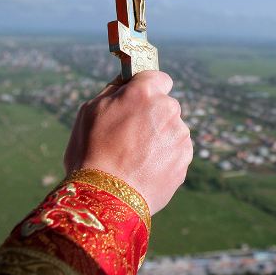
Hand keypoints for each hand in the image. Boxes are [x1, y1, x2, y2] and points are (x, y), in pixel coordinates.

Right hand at [64, 71, 192, 213]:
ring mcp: (179, 135)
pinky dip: (164, 157)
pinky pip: (175, 151)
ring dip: (159, 137)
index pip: (158, 77)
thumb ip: (114, 90)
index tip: (138, 99)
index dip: (147, 88)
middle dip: (152, 115)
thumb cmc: (91, 151)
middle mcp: (168, 109)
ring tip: (135, 157)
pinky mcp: (185, 160)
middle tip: (129, 134)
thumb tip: (127, 81)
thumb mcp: (90, 110)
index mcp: (145, 92)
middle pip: (165, 105)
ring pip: (171, 129)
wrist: (106, 197)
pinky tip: (144, 169)